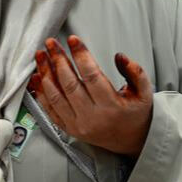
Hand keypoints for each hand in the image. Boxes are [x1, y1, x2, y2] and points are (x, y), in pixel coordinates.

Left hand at [29, 36, 151, 156]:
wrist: (130, 142)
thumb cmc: (136, 115)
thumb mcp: (144, 93)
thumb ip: (135, 72)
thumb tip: (120, 57)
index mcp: (111, 107)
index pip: (92, 76)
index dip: (81, 56)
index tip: (74, 40)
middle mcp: (92, 117)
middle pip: (70, 84)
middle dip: (58, 60)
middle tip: (51, 42)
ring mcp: (77, 125)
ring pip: (56, 95)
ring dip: (46, 73)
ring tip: (41, 55)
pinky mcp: (69, 129)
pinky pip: (50, 109)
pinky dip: (41, 92)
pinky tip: (37, 76)